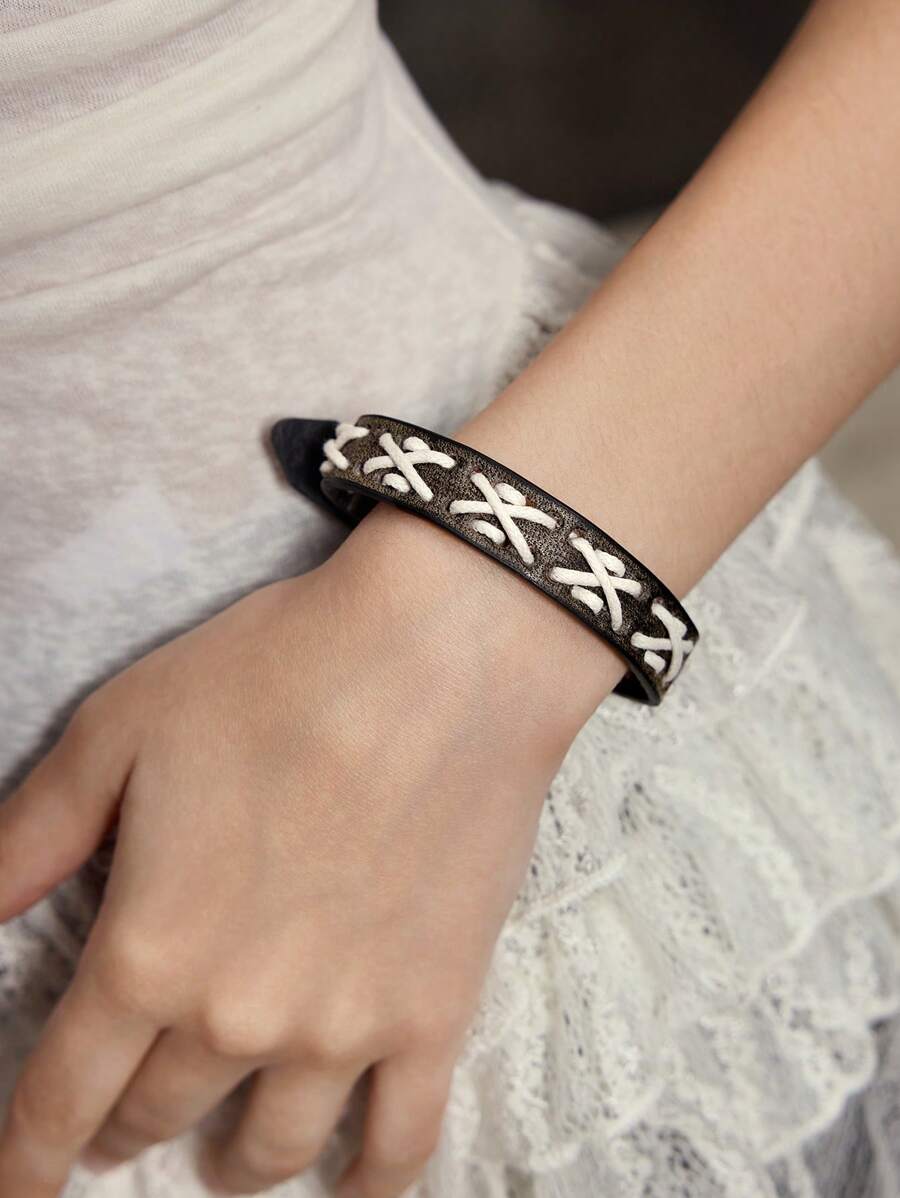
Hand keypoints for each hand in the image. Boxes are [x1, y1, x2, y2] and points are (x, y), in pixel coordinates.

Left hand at [0, 502, 618, 1197]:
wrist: (442, 656)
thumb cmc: (277, 677)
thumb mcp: (120, 734)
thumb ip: (27, 840)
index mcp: (150, 951)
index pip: (62, 1094)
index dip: (27, 1154)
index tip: (19, 1188)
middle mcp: (239, 1015)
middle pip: (159, 1113)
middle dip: (124, 1125)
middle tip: (123, 1115)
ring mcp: (345, 1027)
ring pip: (268, 1150)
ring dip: (229, 1163)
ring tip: (224, 1150)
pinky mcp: (434, 1012)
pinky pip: (400, 1146)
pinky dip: (366, 1188)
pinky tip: (346, 1188)